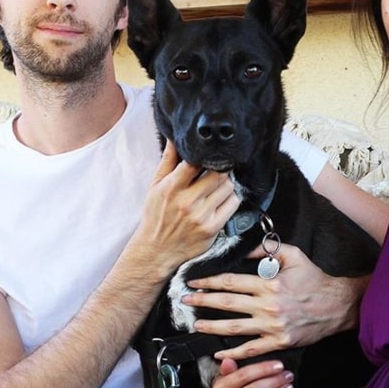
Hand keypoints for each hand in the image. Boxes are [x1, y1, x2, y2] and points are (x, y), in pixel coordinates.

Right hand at [129, 141, 240, 280]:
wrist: (156, 250)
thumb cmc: (156, 215)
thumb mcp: (155, 186)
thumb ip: (167, 161)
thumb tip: (174, 137)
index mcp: (171, 187)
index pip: (194, 162)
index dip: (204, 156)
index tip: (207, 157)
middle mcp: (187, 202)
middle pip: (218, 173)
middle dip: (219, 170)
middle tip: (215, 173)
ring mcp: (201, 216)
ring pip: (228, 188)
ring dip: (225, 185)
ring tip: (216, 188)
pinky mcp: (212, 228)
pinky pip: (233, 204)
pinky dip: (230, 200)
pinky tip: (220, 202)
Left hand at [183, 244, 365, 358]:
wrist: (337, 305)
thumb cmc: (314, 279)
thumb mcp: (294, 256)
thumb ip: (269, 250)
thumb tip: (246, 248)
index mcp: (269, 284)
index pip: (231, 282)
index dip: (209, 281)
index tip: (194, 282)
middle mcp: (268, 306)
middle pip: (227, 303)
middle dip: (202, 302)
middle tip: (184, 300)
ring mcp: (272, 327)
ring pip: (234, 328)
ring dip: (212, 326)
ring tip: (196, 325)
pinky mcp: (279, 342)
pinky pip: (251, 349)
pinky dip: (233, 353)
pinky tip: (219, 353)